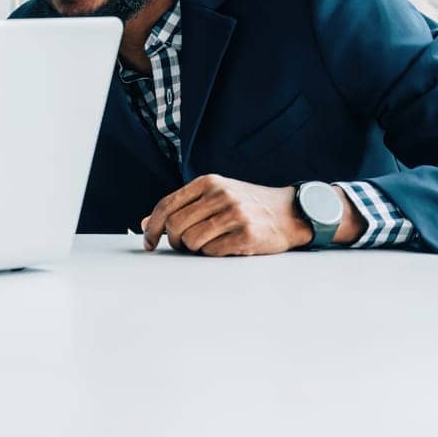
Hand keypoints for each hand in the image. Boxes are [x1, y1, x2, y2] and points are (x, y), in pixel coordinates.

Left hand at [141, 174, 350, 255]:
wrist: (291, 213)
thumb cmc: (247, 205)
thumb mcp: (215, 195)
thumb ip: (182, 207)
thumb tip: (145, 224)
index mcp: (208, 182)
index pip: (166, 206)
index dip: (152, 227)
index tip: (148, 242)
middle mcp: (220, 195)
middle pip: (175, 225)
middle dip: (174, 240)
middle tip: (183, 245)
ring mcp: (235, 215)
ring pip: (191, 240)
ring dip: (193, 248)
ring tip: (206, 244)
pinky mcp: (247, 235)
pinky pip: (211, 252)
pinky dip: (211, 254)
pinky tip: (223, 247)